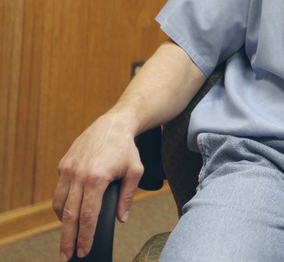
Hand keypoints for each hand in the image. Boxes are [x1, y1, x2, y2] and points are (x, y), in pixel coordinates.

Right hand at [53, 113, 143, 261]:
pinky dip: (61, 206)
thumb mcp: (135, 171)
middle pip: (69, 215)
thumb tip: (121, 219)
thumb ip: (128, 197)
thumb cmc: (127, 148)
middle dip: (68, 239)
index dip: (85, 236)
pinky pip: (59, 191)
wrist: (114, 123)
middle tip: (67, 256)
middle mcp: (78, 174)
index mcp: (97, 177)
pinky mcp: (63, 165)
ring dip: (62, 224)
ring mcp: (68, 169)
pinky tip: (67, 215)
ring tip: (67, 238)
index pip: (88, 215)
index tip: (84, 250)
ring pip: (60, 204)